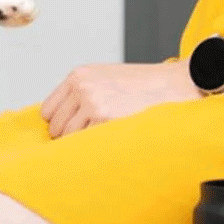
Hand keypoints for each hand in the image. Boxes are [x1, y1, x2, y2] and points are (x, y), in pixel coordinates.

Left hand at [40, 59, 194, 139]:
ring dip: (83, 144)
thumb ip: (82, 94)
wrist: (176, 84)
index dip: (60, 123)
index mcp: (79, 76)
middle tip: (93, 138)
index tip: (73, 130)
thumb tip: (61, 124)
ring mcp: (92, 103)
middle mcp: (82, 87)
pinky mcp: (105, 119)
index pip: (48, 111)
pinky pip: (87, 144)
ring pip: (69, 139)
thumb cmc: (144, 86)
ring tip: (105, 138)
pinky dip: (96, 148)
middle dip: (71, 137)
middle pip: (55, 128)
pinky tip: (113, 140)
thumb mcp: (106, 79)